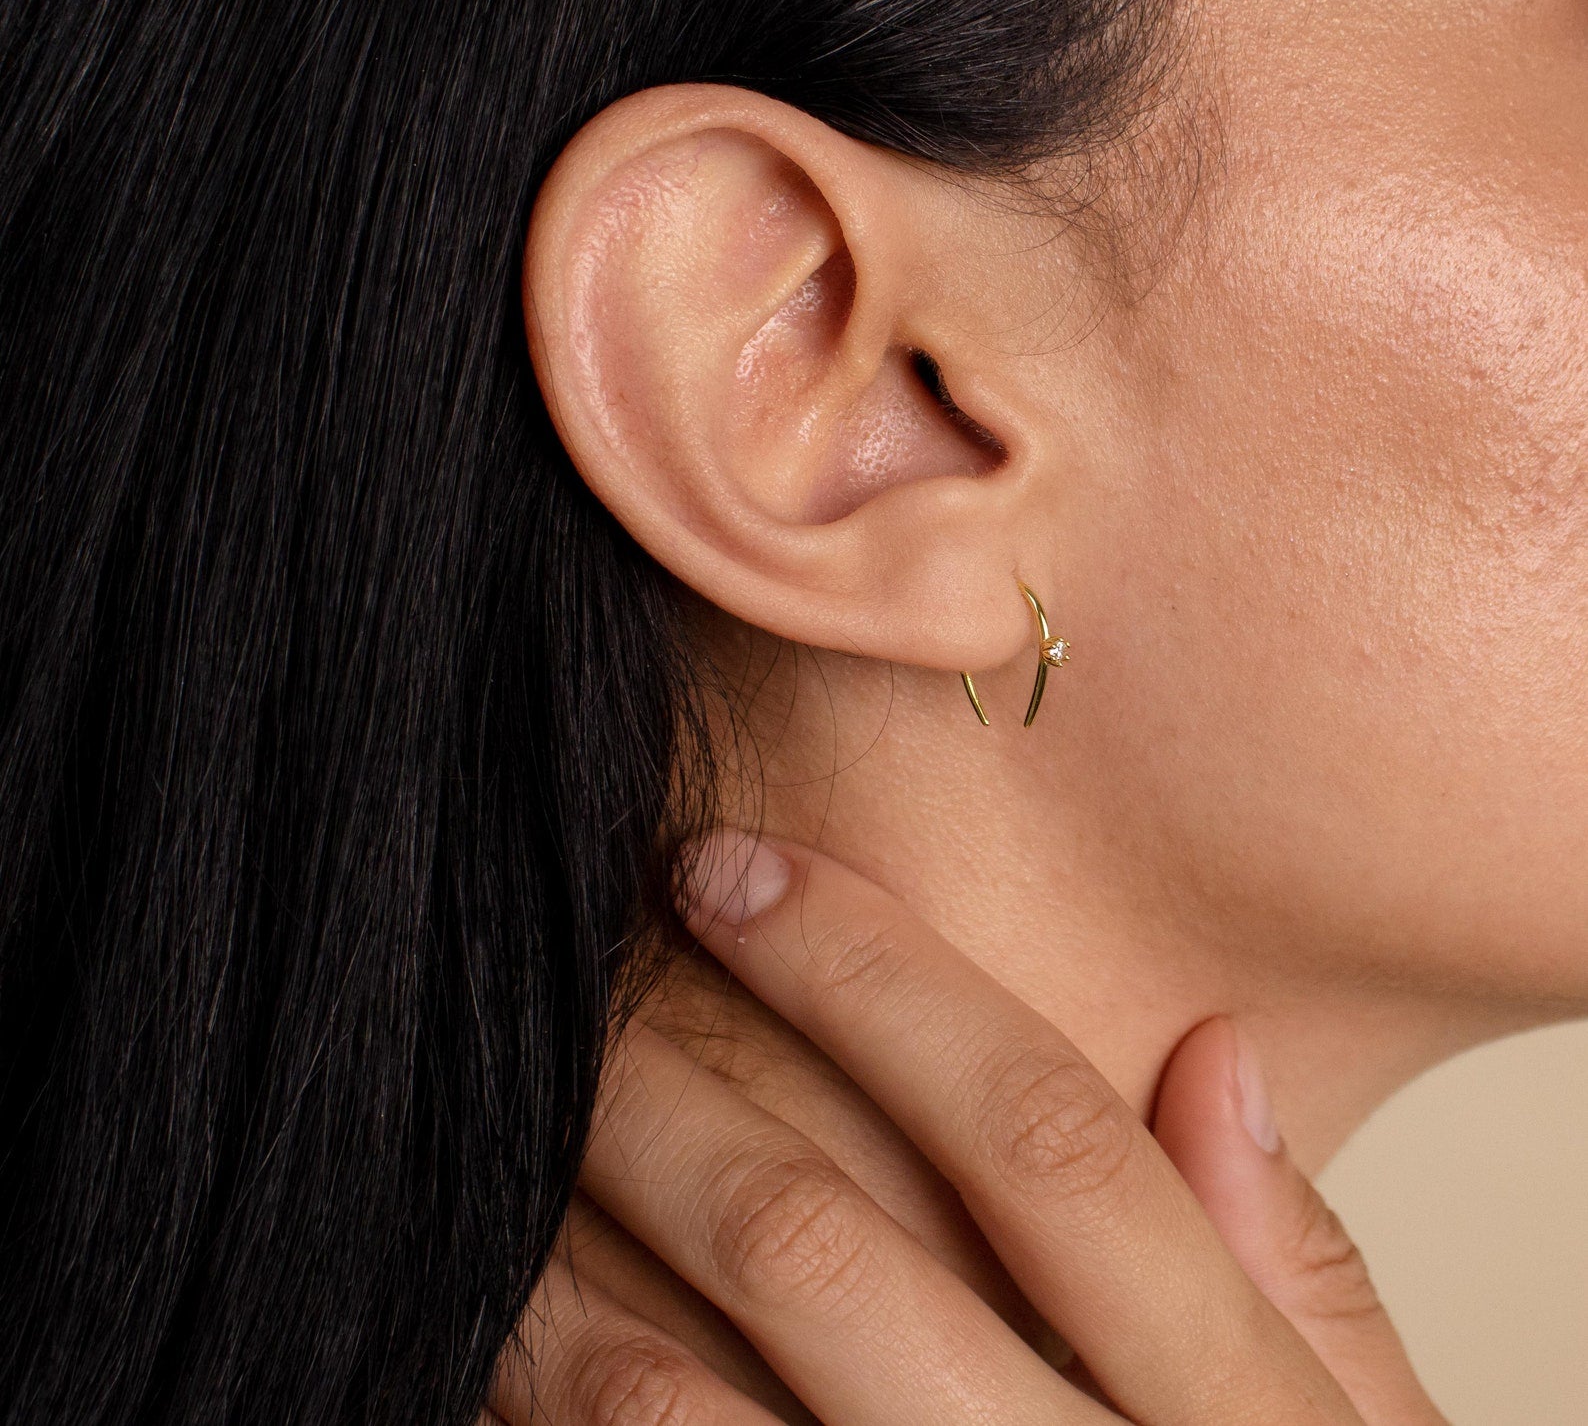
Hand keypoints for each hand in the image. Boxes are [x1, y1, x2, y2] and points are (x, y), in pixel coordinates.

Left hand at [495, 833, 1446, 1424]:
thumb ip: (1310, 1280)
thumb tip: (1217, 1052)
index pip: (1037, 1140)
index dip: (870, 974)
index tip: (735, 867)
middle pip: (814, 1250)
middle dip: (666, 1089)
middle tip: (582, 982)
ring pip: (661, 1407)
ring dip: (561, 1259)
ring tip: (511, 1141)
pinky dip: (544, 1410)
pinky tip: (507, 1338)